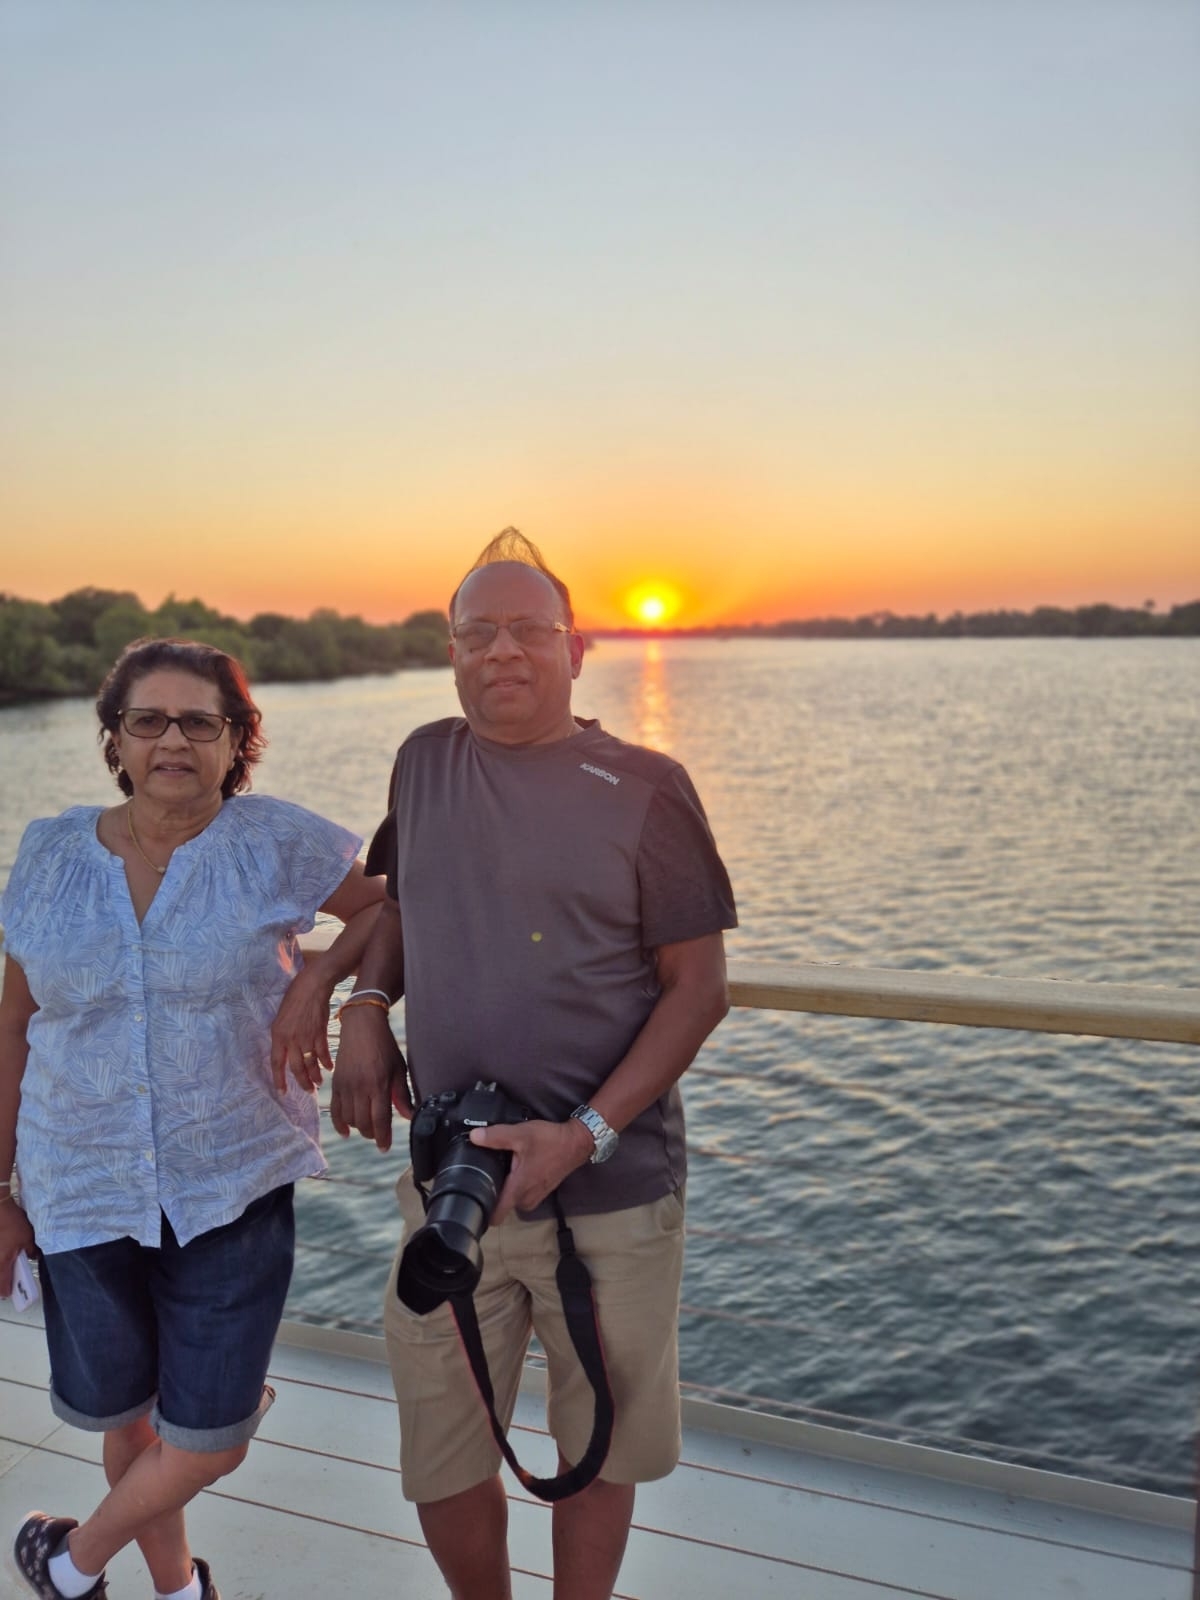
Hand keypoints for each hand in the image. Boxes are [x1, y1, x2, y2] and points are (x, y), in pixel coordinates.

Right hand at [0, 1202, 34, 1299]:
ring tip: (5, 1269)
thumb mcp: (28, 1238)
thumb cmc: (13, 1223)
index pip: (3, 1286)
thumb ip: (31, 1251)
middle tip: (7, 1284)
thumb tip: (34, 1257)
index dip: (8, 1292)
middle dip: (1, 1284)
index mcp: (2, 1263)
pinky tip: (4, 1255)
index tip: (11, 1293)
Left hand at [270, 967, 336, 1092]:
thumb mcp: (280, 1017)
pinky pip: (323, 1052)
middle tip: (308, 1091)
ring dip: (315, 1075)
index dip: (279, 1079)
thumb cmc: (294, 997)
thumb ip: (282, 1035)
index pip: (277, 1063)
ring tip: (318, 1083)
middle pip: (297, 1068)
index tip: (282, 1092)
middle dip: (303, 1082)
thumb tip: (286, 1051)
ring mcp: (307, 1037)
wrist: (312, 985)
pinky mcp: (321, 1033)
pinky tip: (329, 1067)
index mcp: (278, 1035)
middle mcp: (292, 1039)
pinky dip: (327, 1062)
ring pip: (311, 1063)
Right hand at [329, 1006, 411, 1150]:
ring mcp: (345, 1086)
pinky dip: (340, 1123)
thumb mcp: (399, 1068)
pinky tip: (346, 1131)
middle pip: (363, 1123)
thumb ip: (402, 1094)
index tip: (385, 1148)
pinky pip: (335, 1110)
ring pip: (349, 1119)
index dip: (383, 1137)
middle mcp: (360, 1087)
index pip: (380, 1119)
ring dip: (359, 1128)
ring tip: (368, 1127)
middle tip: (379, 1135)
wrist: (361, 1025)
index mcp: (378, 1084)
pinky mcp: (335, 1083)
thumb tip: (408, 1116)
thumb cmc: (384, 1046)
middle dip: (372, 1134)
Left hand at [469, 1118, 594, 1224]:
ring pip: (512, 1198)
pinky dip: (518, 1184)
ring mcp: (535, 1197)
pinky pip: (522, 1194)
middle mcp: (526, 1198)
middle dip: (494, 1190)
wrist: (576, 1142)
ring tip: (504, 1167)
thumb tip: (474, 1136)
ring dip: (507, 1187)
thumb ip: (495, 1136)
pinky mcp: (541, 1192)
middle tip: (490, 1171)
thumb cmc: (550, 1141)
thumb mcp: (520, 1134)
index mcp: (518, 1188)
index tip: (472, 1200)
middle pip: (500, 1204)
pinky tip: (517, 1167)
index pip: (496, 1215)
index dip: (482, 1210)